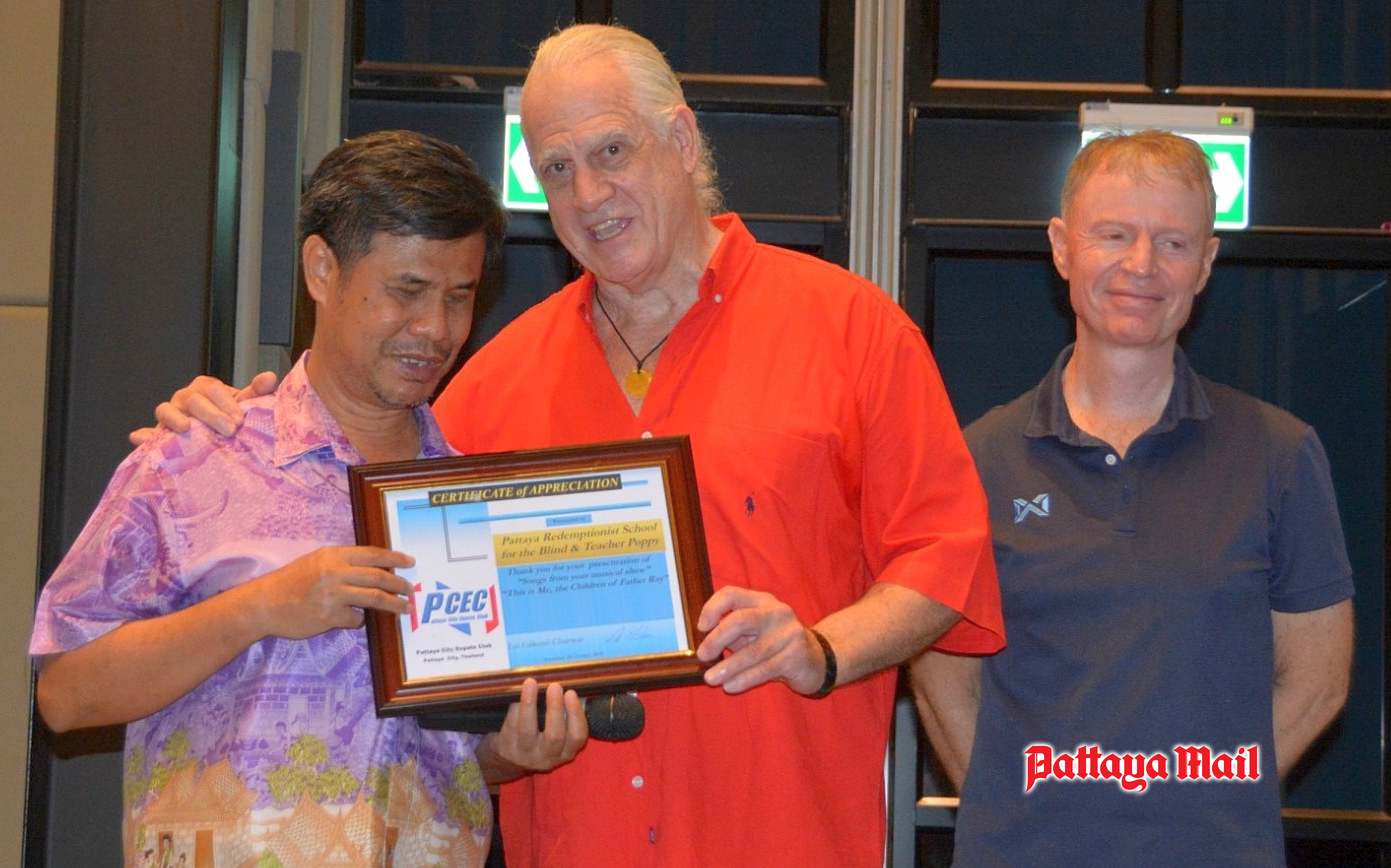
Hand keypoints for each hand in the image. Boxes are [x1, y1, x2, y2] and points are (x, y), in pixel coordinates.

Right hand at [128, 370, 278, 444]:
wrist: (220, 436)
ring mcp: (171, 414)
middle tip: (229, 430)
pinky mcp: (160, 434)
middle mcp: (186, 397)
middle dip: (211, 414)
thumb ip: (257, 392)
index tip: (240, 420)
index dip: (226, 403)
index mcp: (206, 388)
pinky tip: (139, 438)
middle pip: (193, 400)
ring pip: (166, 411)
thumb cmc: (232, 417)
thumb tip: (270, 377)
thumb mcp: (246, 404)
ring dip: (174, 419)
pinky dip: (144, 436)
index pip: (213, 389)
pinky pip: (148, 434)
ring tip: (185, 428)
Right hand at [250, 545, 413, 639]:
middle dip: (399, 584)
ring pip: (373, 599)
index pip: (372, 553)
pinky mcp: (329, 617)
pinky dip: (359, 620)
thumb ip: (343, 563)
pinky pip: (355, 619)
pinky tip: (355, 619)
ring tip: (403, 608)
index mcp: (333, 555)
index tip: (410, 562)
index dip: (394, 557)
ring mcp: (333, 595)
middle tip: (411, 591)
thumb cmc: (291, 581)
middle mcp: (335, 572)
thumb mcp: (316, 562)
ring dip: (392, 604)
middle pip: (378, 577)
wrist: (264, 604)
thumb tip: (376, 568)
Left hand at [485, 679, 586, 775]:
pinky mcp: (507, 748)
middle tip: (554, 686)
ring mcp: (525, 755)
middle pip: (554, 736)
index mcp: (565, 752)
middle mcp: (547, 757)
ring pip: (528, 730)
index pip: (577, 736)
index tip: (570, 693)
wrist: (509, 759)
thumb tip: (568, 686)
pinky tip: (516, 692)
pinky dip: (514, 707)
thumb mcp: (557, 738)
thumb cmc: (539, 739)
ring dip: (529, 703)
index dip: (576, 714)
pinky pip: (511, 724)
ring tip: (531, 683)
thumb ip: (565, 717)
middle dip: (555, 708)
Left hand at [696, 586, 824, 694]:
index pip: (731, 594)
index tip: (701, 628)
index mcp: (761, 601)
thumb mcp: (754, 632)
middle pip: (740, 620)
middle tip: (703, 655)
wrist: (817, 659)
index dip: (712, 608)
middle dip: (717, 639)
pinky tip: (730, 686)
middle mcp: (776, 612)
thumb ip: (733, 633)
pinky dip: (744, 679)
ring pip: (752, 651)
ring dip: (728, 667)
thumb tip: (704, 645)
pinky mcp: (796, 656)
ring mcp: (789, 633)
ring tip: (711, 679)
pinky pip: (764, 670)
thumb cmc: (776, 645)